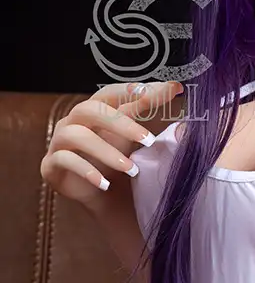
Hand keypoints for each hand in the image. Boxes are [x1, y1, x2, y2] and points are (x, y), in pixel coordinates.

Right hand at [40, 81, 183, 211]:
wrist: (104, 195)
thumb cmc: (119, 157)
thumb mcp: (134, 135)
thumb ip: (147, 111)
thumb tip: (175, 87)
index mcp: (95, 108)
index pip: (111, 91)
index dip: (133, 90)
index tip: (164, 90)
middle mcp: (74, 120)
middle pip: (91, 109)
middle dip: (121, 123)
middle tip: (149, 140)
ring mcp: (59, 141)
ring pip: (77, 136)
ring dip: (107, 152)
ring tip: (132, 169)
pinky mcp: (50, 164)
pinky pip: (65, 161)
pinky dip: (87, 171)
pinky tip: (105, 184)